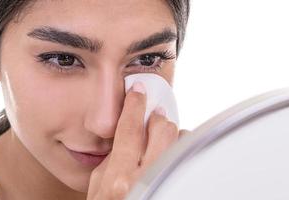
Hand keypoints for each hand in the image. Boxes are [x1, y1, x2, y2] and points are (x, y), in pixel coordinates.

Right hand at [86, 82, 189, 199]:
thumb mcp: (98, 190)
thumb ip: (109, 161)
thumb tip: (126, 136)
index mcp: (119, 179)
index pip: (129, 128)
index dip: (134, 104)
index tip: (139, 90)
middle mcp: (146, 179)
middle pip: (161, 128)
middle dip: (157, 119)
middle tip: (153, 116)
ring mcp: (169, 182)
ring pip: (180, 139)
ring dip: (172, 136)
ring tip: (162, 142)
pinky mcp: (184, 182)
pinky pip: (190, 154)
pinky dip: (183, 149)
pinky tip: (174, 156)